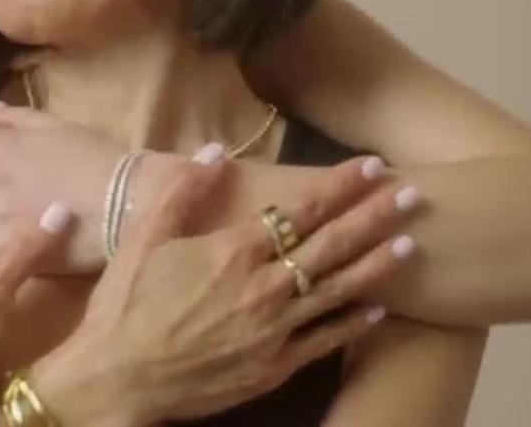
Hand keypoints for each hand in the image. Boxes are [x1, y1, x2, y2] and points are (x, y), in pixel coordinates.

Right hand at [32, 151, 418, 425]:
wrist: (117, 380)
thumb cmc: (124, 307)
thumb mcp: (142, 240)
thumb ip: (182, 193)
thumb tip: (216, 150)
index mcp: (232, 251)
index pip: (300, 210)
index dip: (340, 187)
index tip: (371, 166)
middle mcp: (262, 287)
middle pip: (331, 246)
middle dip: (374, 216)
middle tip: (413, 194)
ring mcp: (273, 330)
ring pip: (337, 290)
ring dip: (377, 264)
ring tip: (411, 242)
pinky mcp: (274, 365)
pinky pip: (325, 340)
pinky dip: (354, 322)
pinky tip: (380, 307)